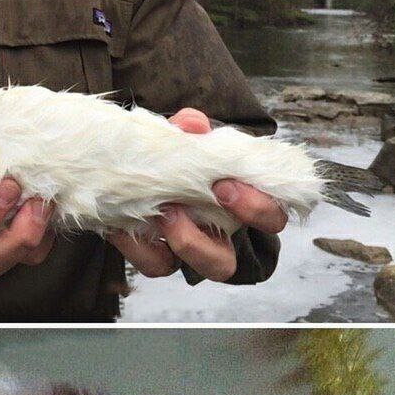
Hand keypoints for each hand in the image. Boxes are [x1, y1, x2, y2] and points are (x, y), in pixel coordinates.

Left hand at [109, 108, 286, 281]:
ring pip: (200, 270)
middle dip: (209, 240)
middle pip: (230, 264)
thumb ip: (192, 130)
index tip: (226, 184)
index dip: (258, 207)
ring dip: (187, 243)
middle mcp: (217, 240)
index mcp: (239, 209)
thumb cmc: (181, 161)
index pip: (271, 219)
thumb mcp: (190, 141)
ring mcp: (188, 255)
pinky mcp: (158, 260)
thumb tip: (192, 124)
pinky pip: (155, 265)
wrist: (141, 175)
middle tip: (203, 199)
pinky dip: (139, 247)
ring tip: (164, 211)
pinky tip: (123, 222)